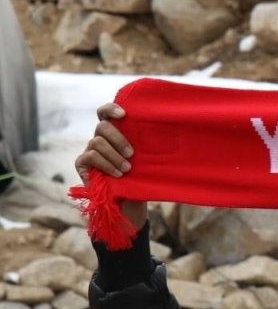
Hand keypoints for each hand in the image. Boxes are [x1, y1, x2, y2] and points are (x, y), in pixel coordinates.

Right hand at [75, 103, 147, 230]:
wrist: (132, 199)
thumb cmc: (142, 176)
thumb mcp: (147, 158)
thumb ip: (147, 143)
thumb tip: (164, 130)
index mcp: (115, 131)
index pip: (105, 112)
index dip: (111, 109)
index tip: (124, 114)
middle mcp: (101, 137)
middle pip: (102, 126)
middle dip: (118, 139)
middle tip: (132, 154)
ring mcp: (89, 149)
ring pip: (97, 142)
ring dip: (114, 155)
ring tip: (127, 168)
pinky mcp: (82, 163)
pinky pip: (91, 156)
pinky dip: (106, 164)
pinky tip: (117, 173)